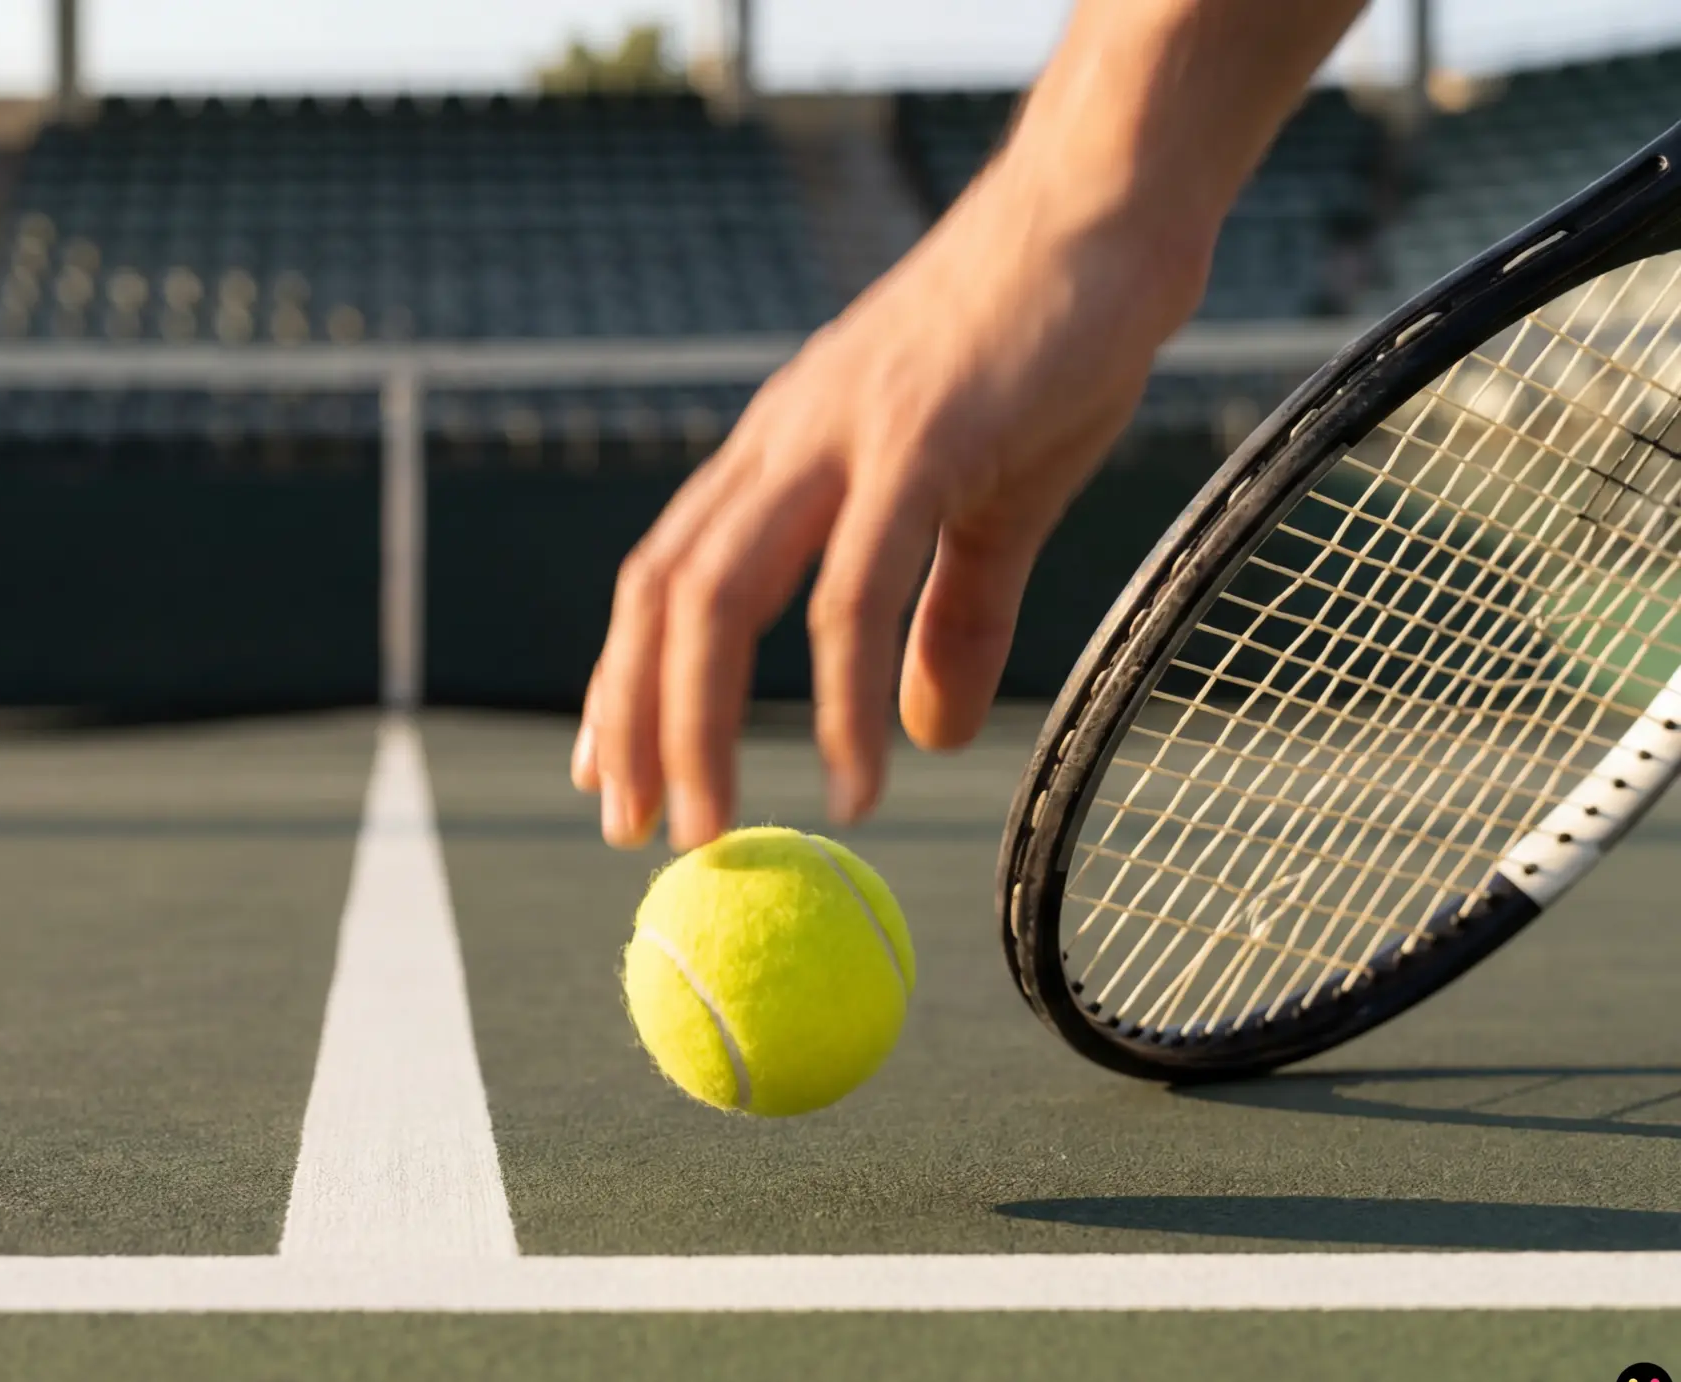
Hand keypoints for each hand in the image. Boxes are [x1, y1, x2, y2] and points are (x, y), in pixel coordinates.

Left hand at [572, 163, 1209, 847]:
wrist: (1107, 214)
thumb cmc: (1045, 344)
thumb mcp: (991, 502)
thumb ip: (949, 616)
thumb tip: (926, 733)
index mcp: (781, 450)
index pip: (665, 574)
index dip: (625, 678)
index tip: (608, 776)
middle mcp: (782, 441)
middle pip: (663, 595)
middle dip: (633, 719)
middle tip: (633, 830)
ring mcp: (841, 436)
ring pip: (722, 596)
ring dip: (701, 724)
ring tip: (714, 832)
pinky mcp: (920, 439)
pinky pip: (853, 588)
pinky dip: (843, 695)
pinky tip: (854, 778)